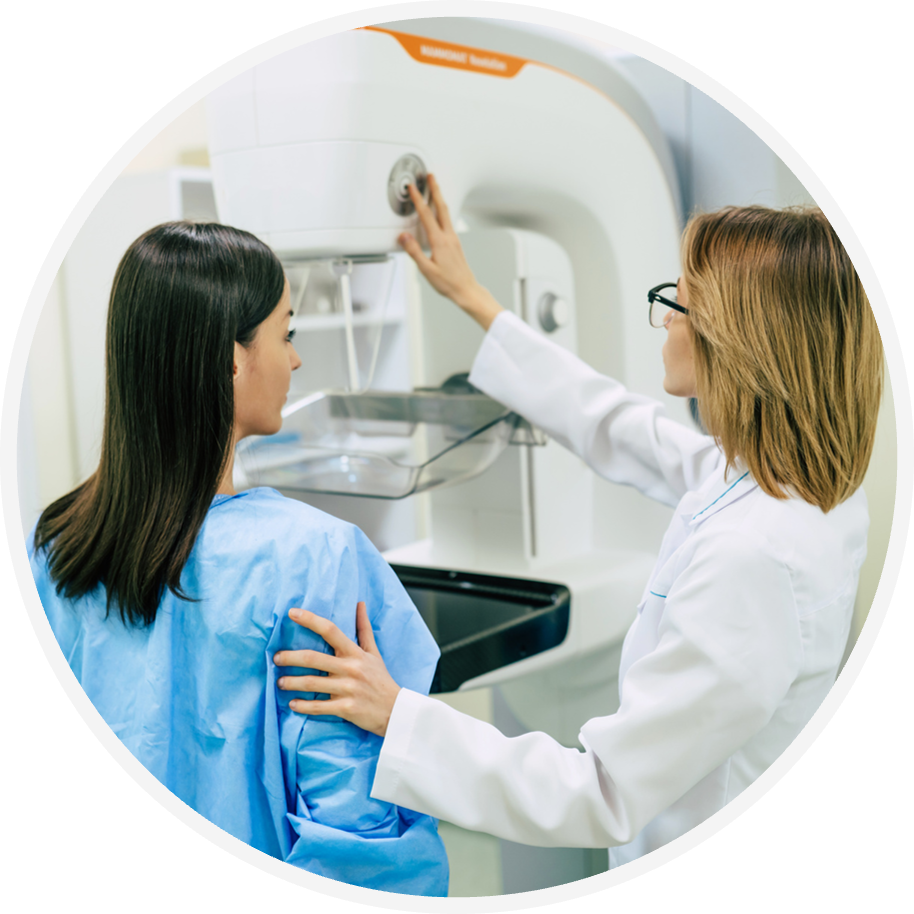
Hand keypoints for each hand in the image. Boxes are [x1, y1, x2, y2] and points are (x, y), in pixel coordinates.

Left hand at [273, 602, 400, 736]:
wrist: (396, 710)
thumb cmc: (381, 679)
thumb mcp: (374, 652)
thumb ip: (364, 628)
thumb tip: (360, 603)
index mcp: (355, 653)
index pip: (331, 630)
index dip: (310, 620)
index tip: (292, 613)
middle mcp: (350, 668)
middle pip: (313, 658)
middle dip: (290, 657)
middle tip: (276, 658)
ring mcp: (347, 689)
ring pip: (312, 683)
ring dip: (291, 682)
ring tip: (280, 682)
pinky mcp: (346, 708)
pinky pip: (318, 707)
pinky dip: (302, 706)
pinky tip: (292, 704)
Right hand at [398, 174, 503, 330]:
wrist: (466, 289)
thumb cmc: (448, 283)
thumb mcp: (426, 270)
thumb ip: (414, 252)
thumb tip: (403, 237)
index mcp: (440, 241)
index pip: (426, 216)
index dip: (419, 200)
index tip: (413, 188)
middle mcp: (448, 236)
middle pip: (441, 207)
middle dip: (435, 190)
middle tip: (431, 176)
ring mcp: (453, 238)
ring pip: (446, 212)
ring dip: (439, 198)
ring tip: (435, 188)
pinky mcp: (455, 243)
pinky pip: (448, 221)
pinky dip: (442, 210)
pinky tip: (440, 212)